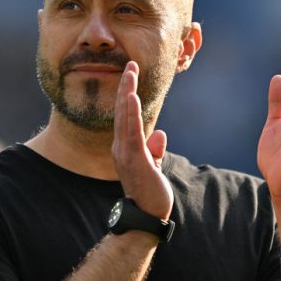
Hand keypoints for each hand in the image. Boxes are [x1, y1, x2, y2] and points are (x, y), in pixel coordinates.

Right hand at [112, 61, 173, 219]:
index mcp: (125, 148)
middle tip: (129, 64)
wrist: (146, 216)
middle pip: (123, 111)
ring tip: (129, 72)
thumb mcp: (153, 166)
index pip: (125, 116)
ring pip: (125, 117)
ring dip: (127, 93)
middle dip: (126, 87)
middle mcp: (121, 147)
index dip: (127, 95)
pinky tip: (131, 98)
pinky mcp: (135, 159)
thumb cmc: (149, 193)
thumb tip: (159, 135)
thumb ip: (154, 150)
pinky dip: (131, 114)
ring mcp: (126, 153)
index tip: (131, 75)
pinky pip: (132, 132)